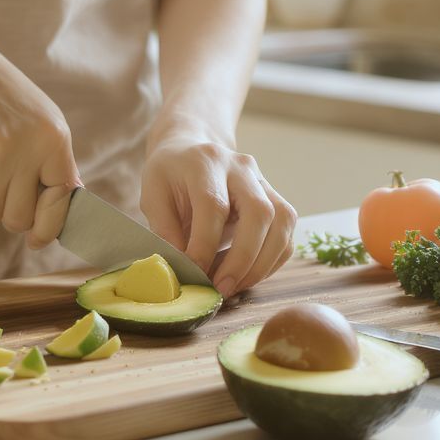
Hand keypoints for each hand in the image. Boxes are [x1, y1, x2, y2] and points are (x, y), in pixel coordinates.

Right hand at [0, 26, 78, 244]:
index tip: (37, 237)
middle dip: (10, 212)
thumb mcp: (46, 124)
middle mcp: (16, 149)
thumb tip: (59, 224)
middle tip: (5, 186)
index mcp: (50, 139)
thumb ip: (59, 170)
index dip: (48, 226)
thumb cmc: (8, 102)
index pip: (57, 203)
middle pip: (15, 219)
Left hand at [140, 136, 295, 297]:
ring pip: (282, 222)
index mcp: (205, 162)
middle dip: (243, 258)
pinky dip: (271, 261)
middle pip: (259, 211)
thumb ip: (164, 228)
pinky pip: (287, 233)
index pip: (214, 205)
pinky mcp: (275, 198)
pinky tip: (246, 275)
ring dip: (262, 263)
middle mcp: (241, 167)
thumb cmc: (170, 177)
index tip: (194, 274)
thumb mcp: (152, 196)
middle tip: (221, 288)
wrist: (191, 151)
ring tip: (234, 286)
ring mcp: (263, 181)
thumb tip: (182, 266)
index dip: (205, 244)